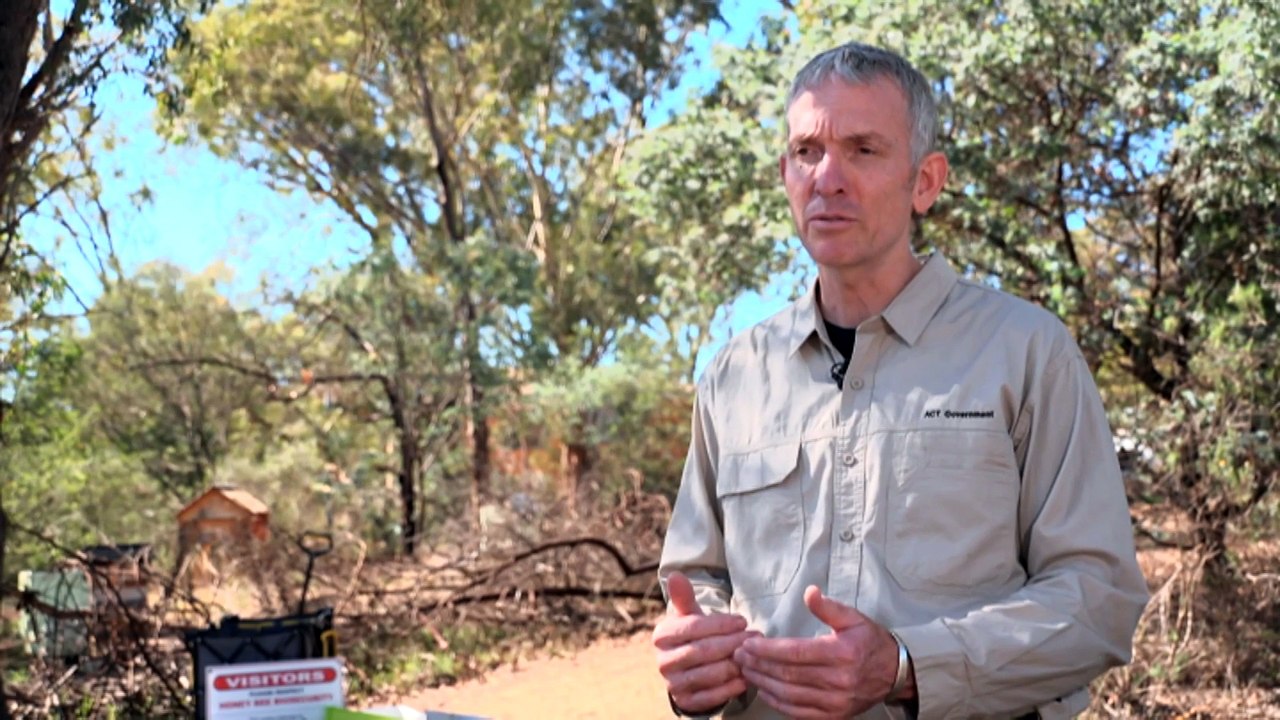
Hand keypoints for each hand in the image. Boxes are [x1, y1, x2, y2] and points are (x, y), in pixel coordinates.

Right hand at [653, 571, 757, 713]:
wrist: (688, 669)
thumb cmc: (694, 636)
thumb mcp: (689, 616)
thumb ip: (685, 597)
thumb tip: (676, 574)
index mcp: (662, 635)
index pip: (693, 627)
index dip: (720, 624)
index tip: (743, 620)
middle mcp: (663, 661)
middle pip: (702, 651)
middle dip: (732, 643)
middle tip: (755, 638)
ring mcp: (672, 684)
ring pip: (708, 674)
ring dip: (735, 665)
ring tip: (753, 657)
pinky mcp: (685, 702)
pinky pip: (711, 697)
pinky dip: (730, 688)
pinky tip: (745, 678)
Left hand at [733, 585, 904, 718]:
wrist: (894, 672)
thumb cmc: (869, 641)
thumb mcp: (853, 618)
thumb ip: (829, 607)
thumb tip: (809, 592)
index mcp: (842, 653)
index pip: (795, 652)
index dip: (768, 649)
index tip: (748, 643)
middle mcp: (839, 680)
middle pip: (789, 674)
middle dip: (759, 664)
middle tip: (739, 655)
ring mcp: (836, 701)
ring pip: (790, 694)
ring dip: (764, 683)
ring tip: (746, 670)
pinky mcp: (834, 715)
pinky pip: (799, 712)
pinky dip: (778, 702)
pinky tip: (764, 690)